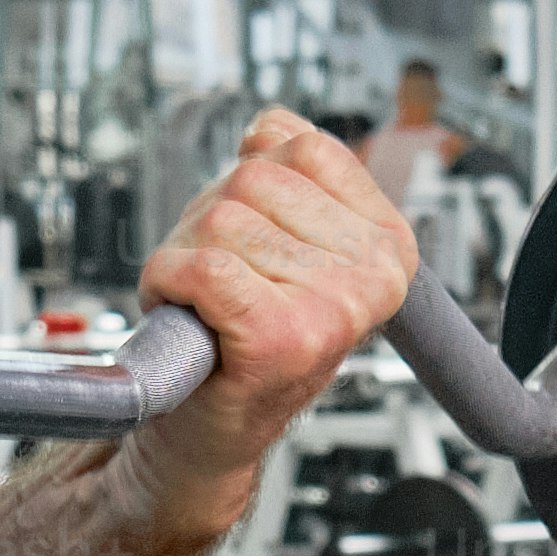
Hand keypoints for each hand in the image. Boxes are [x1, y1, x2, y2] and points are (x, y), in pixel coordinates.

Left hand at [130, 110, 409, 518]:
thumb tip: (272, 125)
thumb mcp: (280, 242)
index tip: (256, 240)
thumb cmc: (239, 339)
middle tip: (217, 283)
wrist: (208, 430)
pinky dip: (167, 280)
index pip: (306, 147)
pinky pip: (201, 265)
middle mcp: (374, 275)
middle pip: (255, 177)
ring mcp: (332, 308)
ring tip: (203, 303)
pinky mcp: (281, 337)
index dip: (254, 179)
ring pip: (222, 218)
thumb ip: (287, 174)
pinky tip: (182, 313)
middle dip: (211, 222)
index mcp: (389, 246)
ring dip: (185, 255)